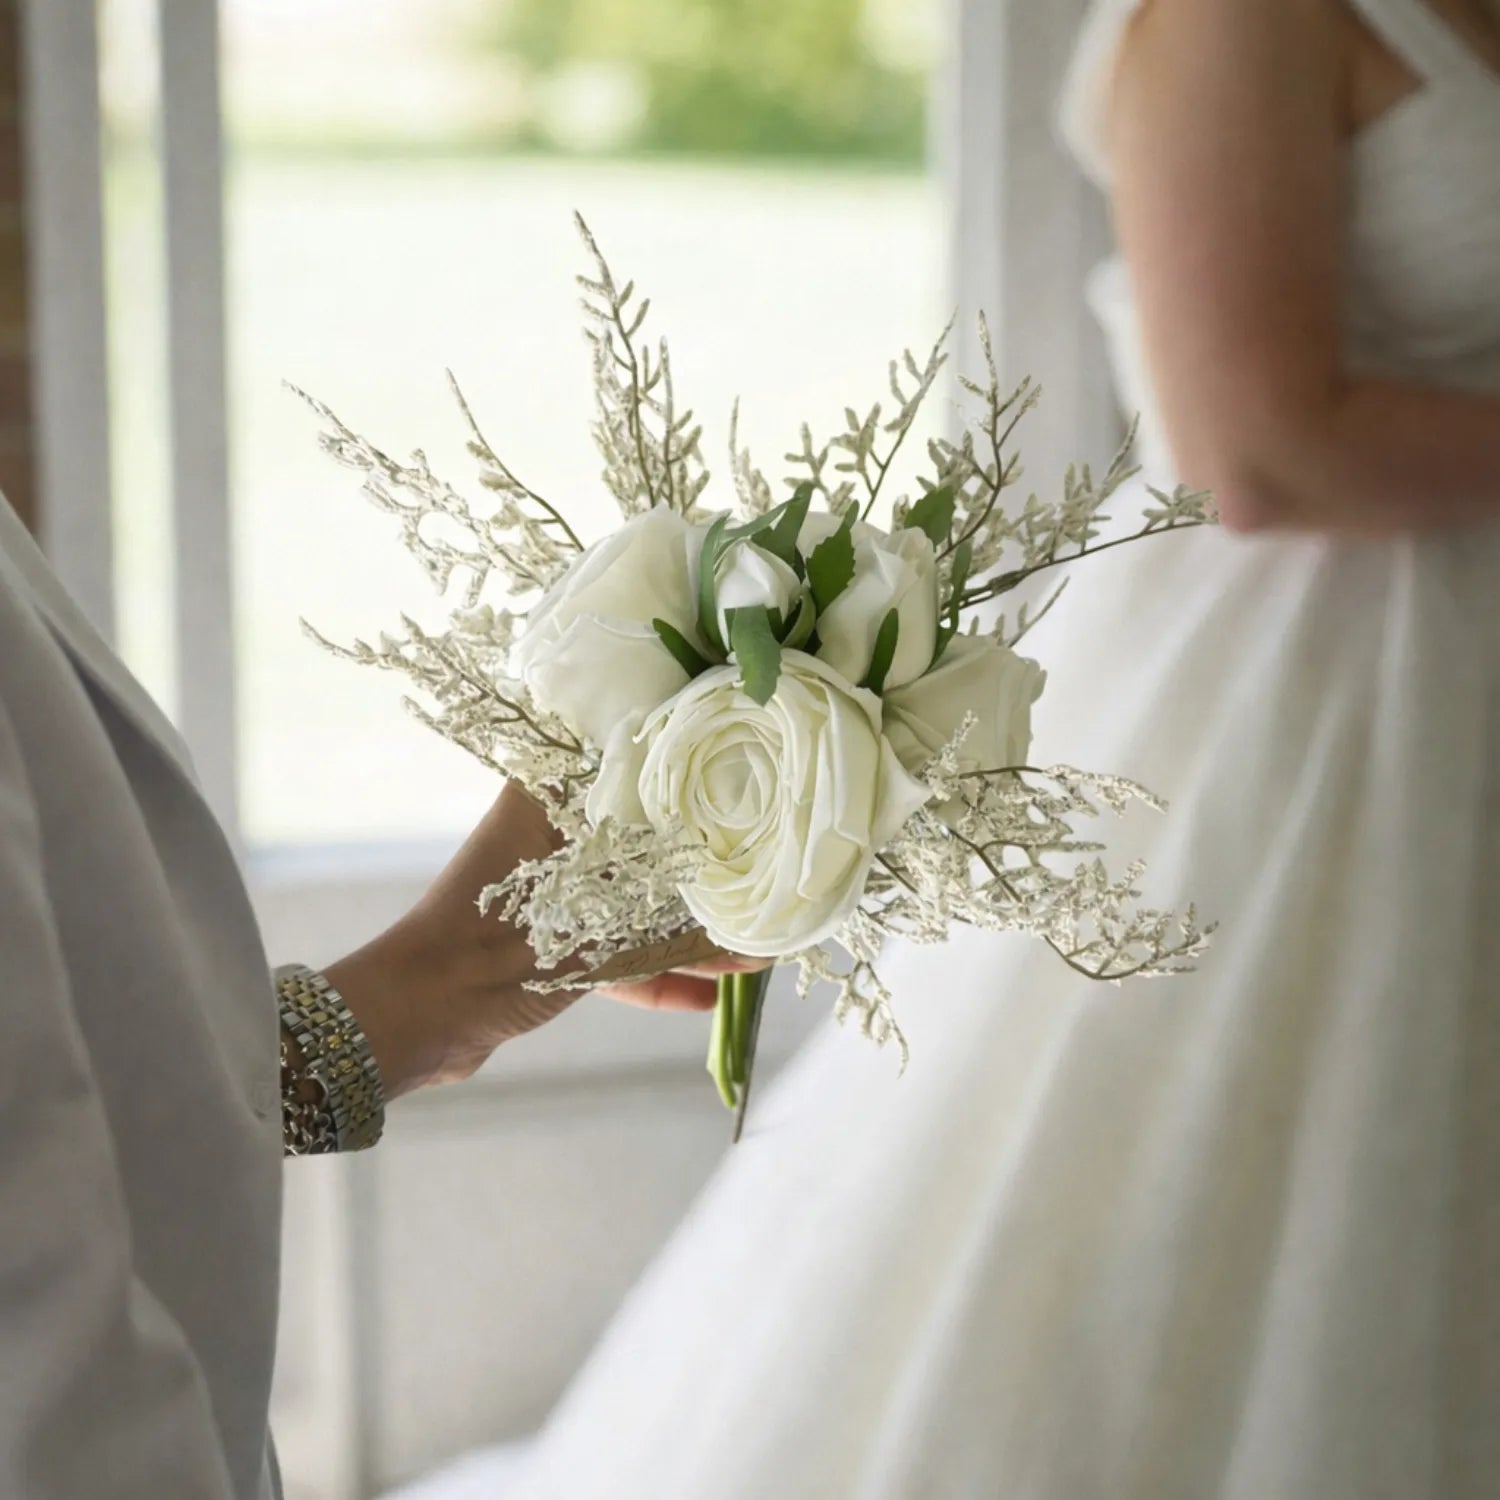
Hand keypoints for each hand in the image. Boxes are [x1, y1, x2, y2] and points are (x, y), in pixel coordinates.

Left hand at [324, 782, 749, 1098]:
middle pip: (647, 844)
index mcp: (549, 799)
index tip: (749, 785)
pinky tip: (710, 996)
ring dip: (690, 931)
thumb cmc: (489, 939)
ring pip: (638, 905)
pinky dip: (657, 976)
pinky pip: (617, 956)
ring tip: (755, 947)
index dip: (691, 778)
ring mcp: (554, 899)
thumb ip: (654, 894)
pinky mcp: (552, 952)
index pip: (632, 768)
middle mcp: (554, 840)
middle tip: (766, 873)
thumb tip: (720, 874)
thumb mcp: (582, 902)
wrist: (417, 1015)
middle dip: (704, 868)